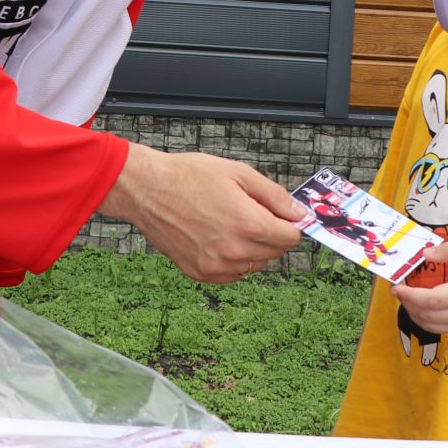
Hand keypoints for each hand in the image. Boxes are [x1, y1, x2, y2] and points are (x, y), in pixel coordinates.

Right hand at [99, 144, 306, 282]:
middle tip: (251, 213)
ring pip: (255, 265)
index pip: (291, 238)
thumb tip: (299, 214)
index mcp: (249, 225)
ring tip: (230, 223)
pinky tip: (219, 237)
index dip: (289, 224)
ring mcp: (216, 266)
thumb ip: (275, 196)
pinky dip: (234, 260)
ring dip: (253, 248)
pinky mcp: (200, 273)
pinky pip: (233, 274)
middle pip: (275, 253)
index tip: (281, 216)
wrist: (148, 189)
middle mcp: (234, 251)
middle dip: (271, 234)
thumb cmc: (189, 177)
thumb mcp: (240, 173)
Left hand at [389, 240, 447, 334]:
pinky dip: (425, 320)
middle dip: (407, 303)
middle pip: (427, 315)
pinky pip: (440, 329)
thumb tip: (425, 254)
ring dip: (413, 313)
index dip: (410, 295)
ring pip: (431, 326)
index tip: (396, 286)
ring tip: (407, 297)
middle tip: (398, 289)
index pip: (431, 300)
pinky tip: (421, 306)